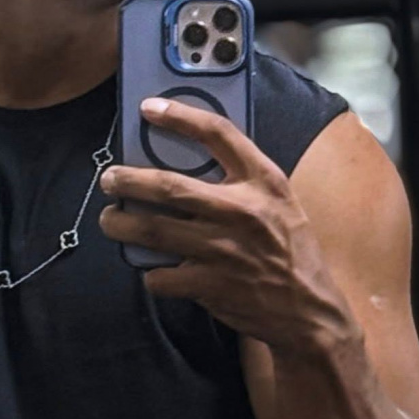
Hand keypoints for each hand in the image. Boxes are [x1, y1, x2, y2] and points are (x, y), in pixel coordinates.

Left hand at [98, 97, 357, 354]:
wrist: (309, 311)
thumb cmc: (289, 249)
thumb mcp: (279, 200)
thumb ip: (242, 178)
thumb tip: (184, 159)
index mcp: (263, 182)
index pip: (219, 134)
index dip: (180, 116)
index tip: (148, 108)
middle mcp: (241, 211)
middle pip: (168, 187)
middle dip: (128, 181)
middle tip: (109, 179)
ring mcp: (223, 250)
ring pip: (153, 231)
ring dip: (120, 225)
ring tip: (110, 220)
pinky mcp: (210, 285)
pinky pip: (160, 275)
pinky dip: (149, 272)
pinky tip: (150, 268)